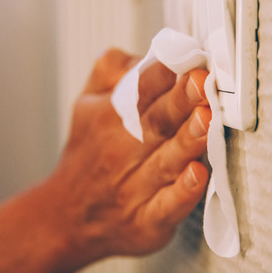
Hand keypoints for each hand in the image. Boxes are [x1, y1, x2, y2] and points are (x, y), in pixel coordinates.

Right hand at [51, 48, 209, 259]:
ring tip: (205, 119)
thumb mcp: (86, 104)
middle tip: (203, 81)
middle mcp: (122, 150)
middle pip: (158, 121)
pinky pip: (167, 206)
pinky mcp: (147, 221)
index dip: (166, 71)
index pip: (141, 87)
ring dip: (187, 140)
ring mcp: (135, 187)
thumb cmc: (88, 154)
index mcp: (110, 116)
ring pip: (166, 161)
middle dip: (182, 100)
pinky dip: (182, 193)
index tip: (191, 56)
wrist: (66, 216)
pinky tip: (196, 175)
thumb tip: (149, 51)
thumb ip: (112, 71)